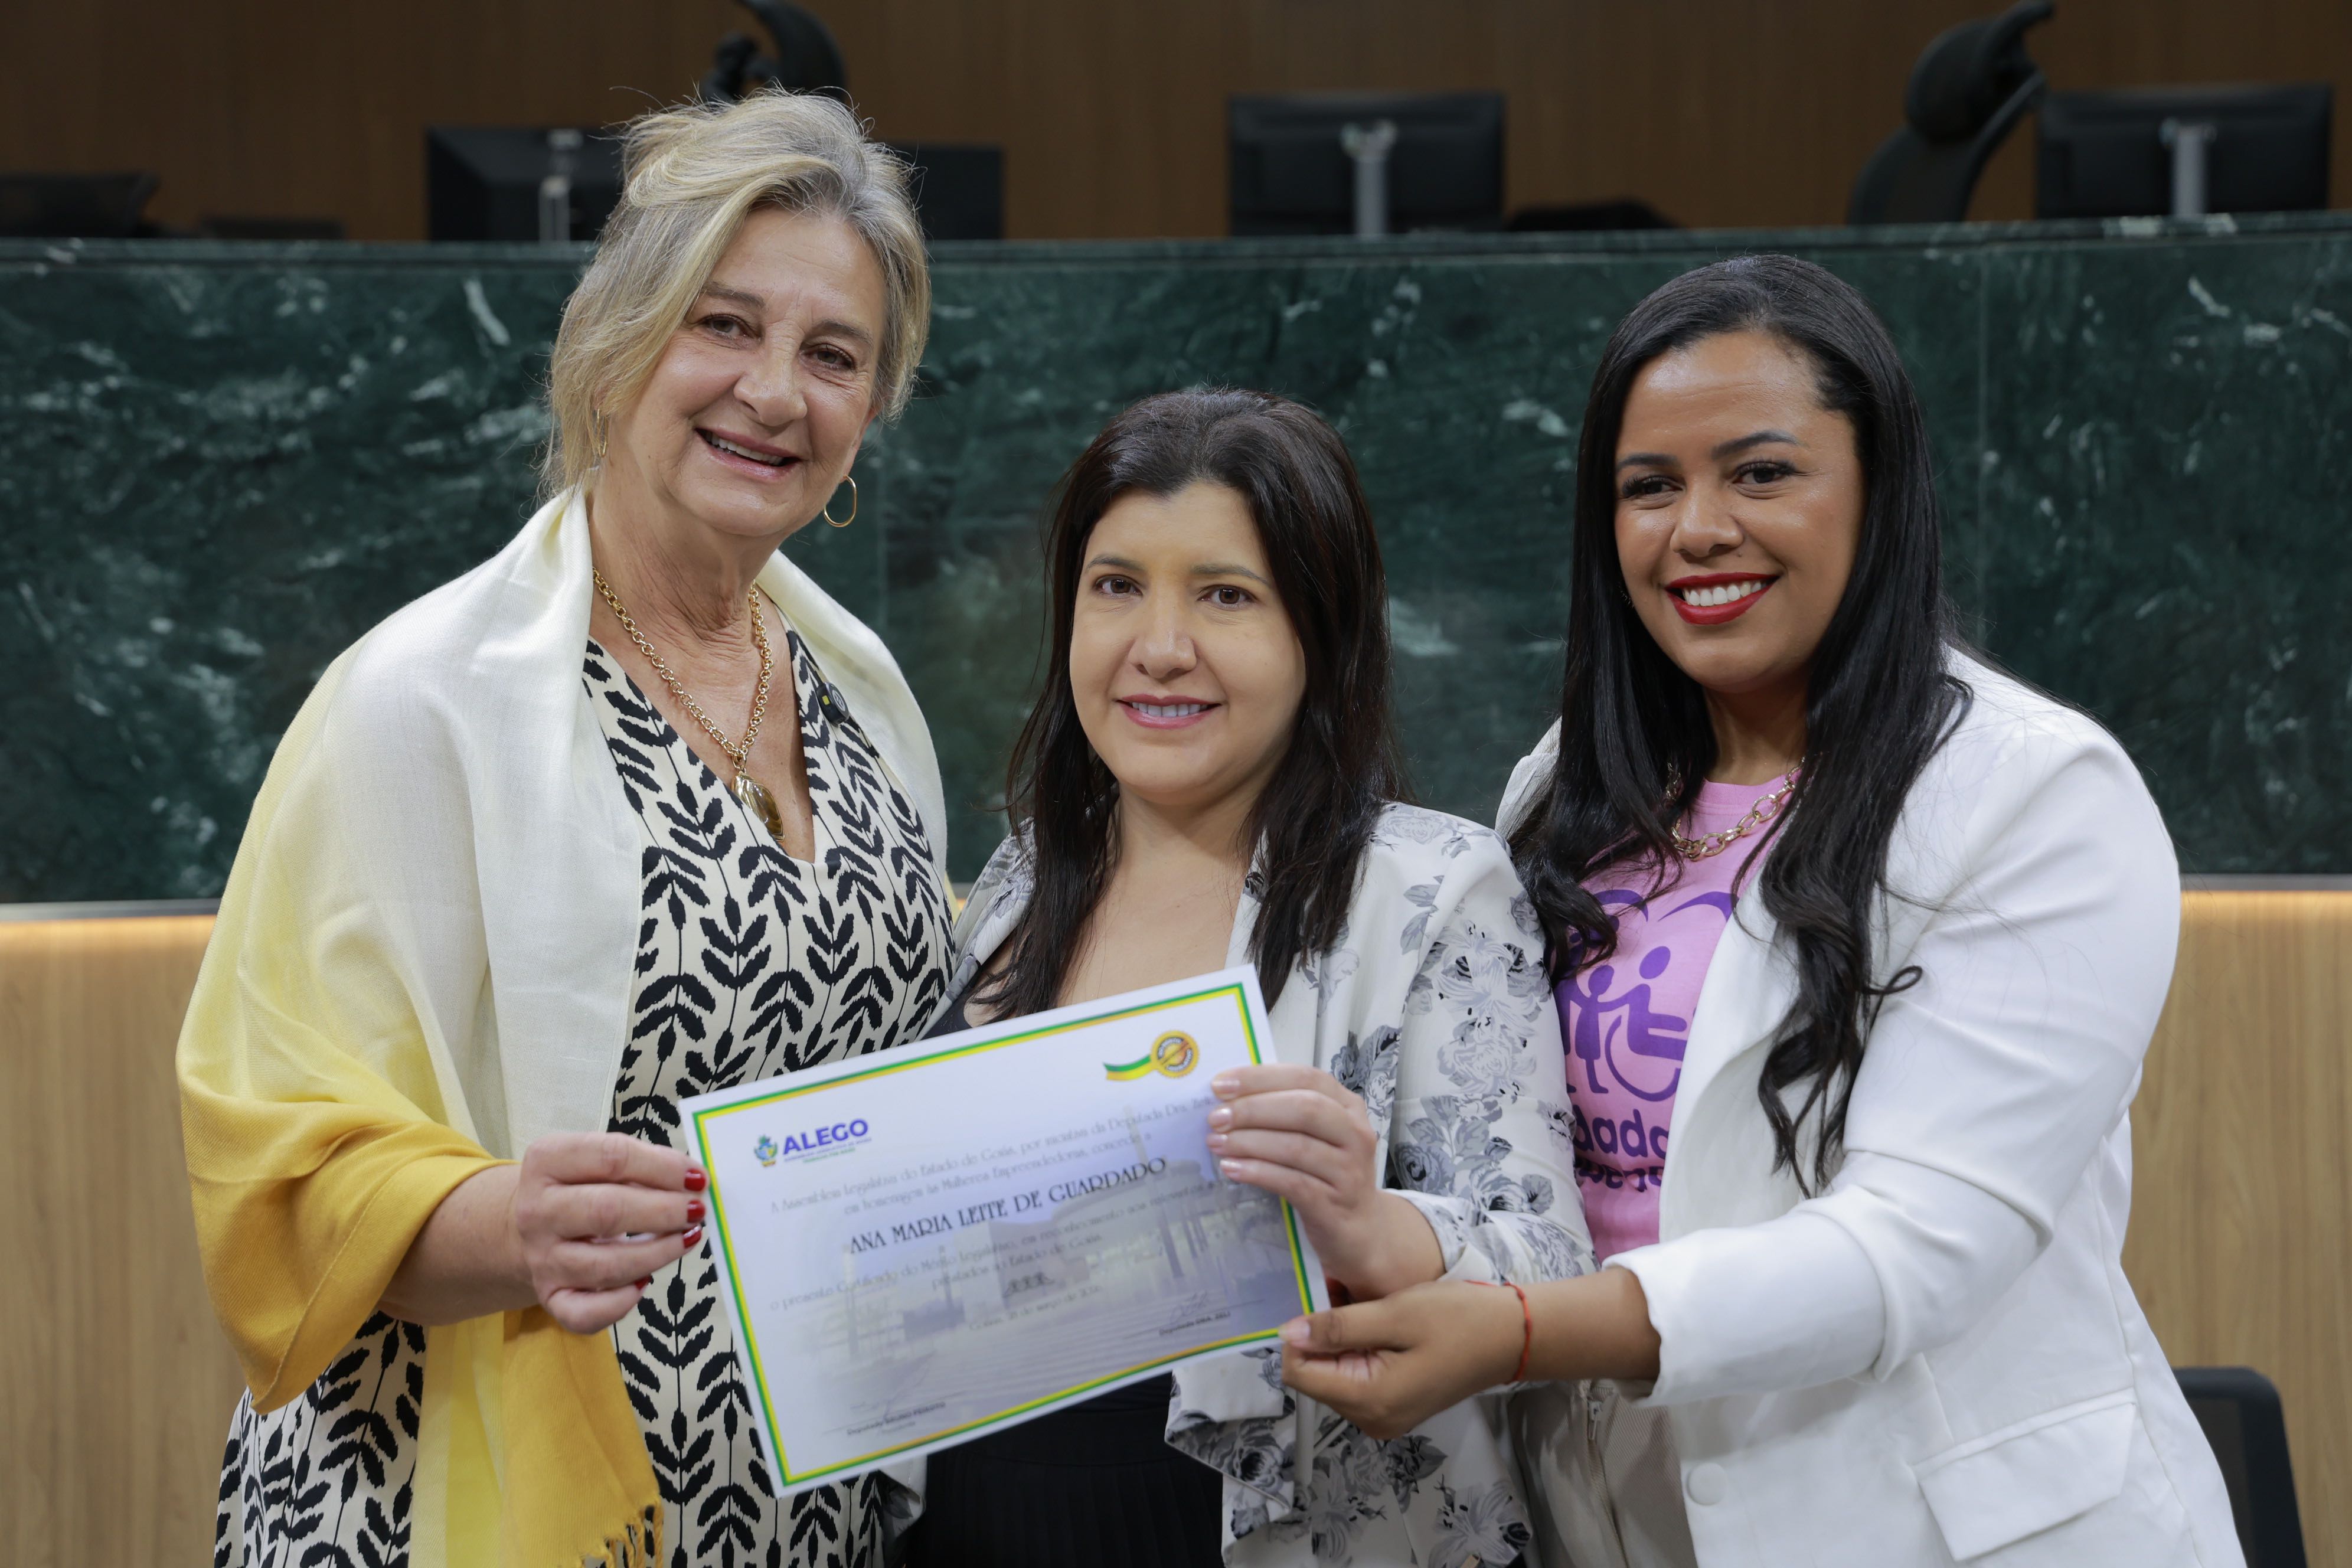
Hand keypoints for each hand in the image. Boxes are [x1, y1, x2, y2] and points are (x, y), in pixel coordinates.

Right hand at [510, 1132, 706, 1332]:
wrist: (521, 1229)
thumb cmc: (577, 1188)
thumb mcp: (594, 1161)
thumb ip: (641, 1163)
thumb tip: (692, 1180)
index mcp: (547, 1162)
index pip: (612, 1157)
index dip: (663, 1168)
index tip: (698, 1177)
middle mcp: (537, 1211)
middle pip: (608, 1211)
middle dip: (664, 1211)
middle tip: (697, 1210)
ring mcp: (542, 1258)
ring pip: (607, 1266)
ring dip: (658, 1254)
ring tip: (688, 1238)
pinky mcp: (550, 1297)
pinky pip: (587, 1313)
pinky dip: (622, 1303)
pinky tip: (645, 1283)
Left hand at [1209, 1064, 1438, 1299]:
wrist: (1359, 1229)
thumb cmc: (1327, 1174)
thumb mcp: (1316, 1136)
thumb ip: (1284, 1114)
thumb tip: (1227, 1100)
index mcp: (1347, 1106)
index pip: (1305, 1077)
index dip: (1261, 1078)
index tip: (1219, 1084)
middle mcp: (1355, 1133)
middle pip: (1304, 1108)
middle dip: (1253, 1109)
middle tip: (1216, 1118)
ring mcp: (1349, 1170)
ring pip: (1296, 1146)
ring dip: (1249, 1142)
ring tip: (1216, 1143)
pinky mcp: (1335, 1203)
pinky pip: (1292, 1182)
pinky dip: (1258, 1173)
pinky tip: (1232, 1169)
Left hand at [1278, 1279, 1523, 1438]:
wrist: (1509, 1338)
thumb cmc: (1456, 1320)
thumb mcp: (1394, 1314)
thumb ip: (1337, 1327)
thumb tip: (1286, 1334)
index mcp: (1368, 1401)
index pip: (1298, 1374)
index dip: (1300, 1335)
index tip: (1323, 1303)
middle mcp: (1370, 1420)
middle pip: (1316, 1376)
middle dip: (1325, 1338)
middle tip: (1356, 1304)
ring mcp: (1384, 1418)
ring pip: (1334, 1376)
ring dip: (1343, 1342)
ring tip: (1375, 1315)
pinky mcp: (1395, 1408)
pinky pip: (1357, 1379)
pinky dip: (1359, 1352)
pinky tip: (1384, 1329)